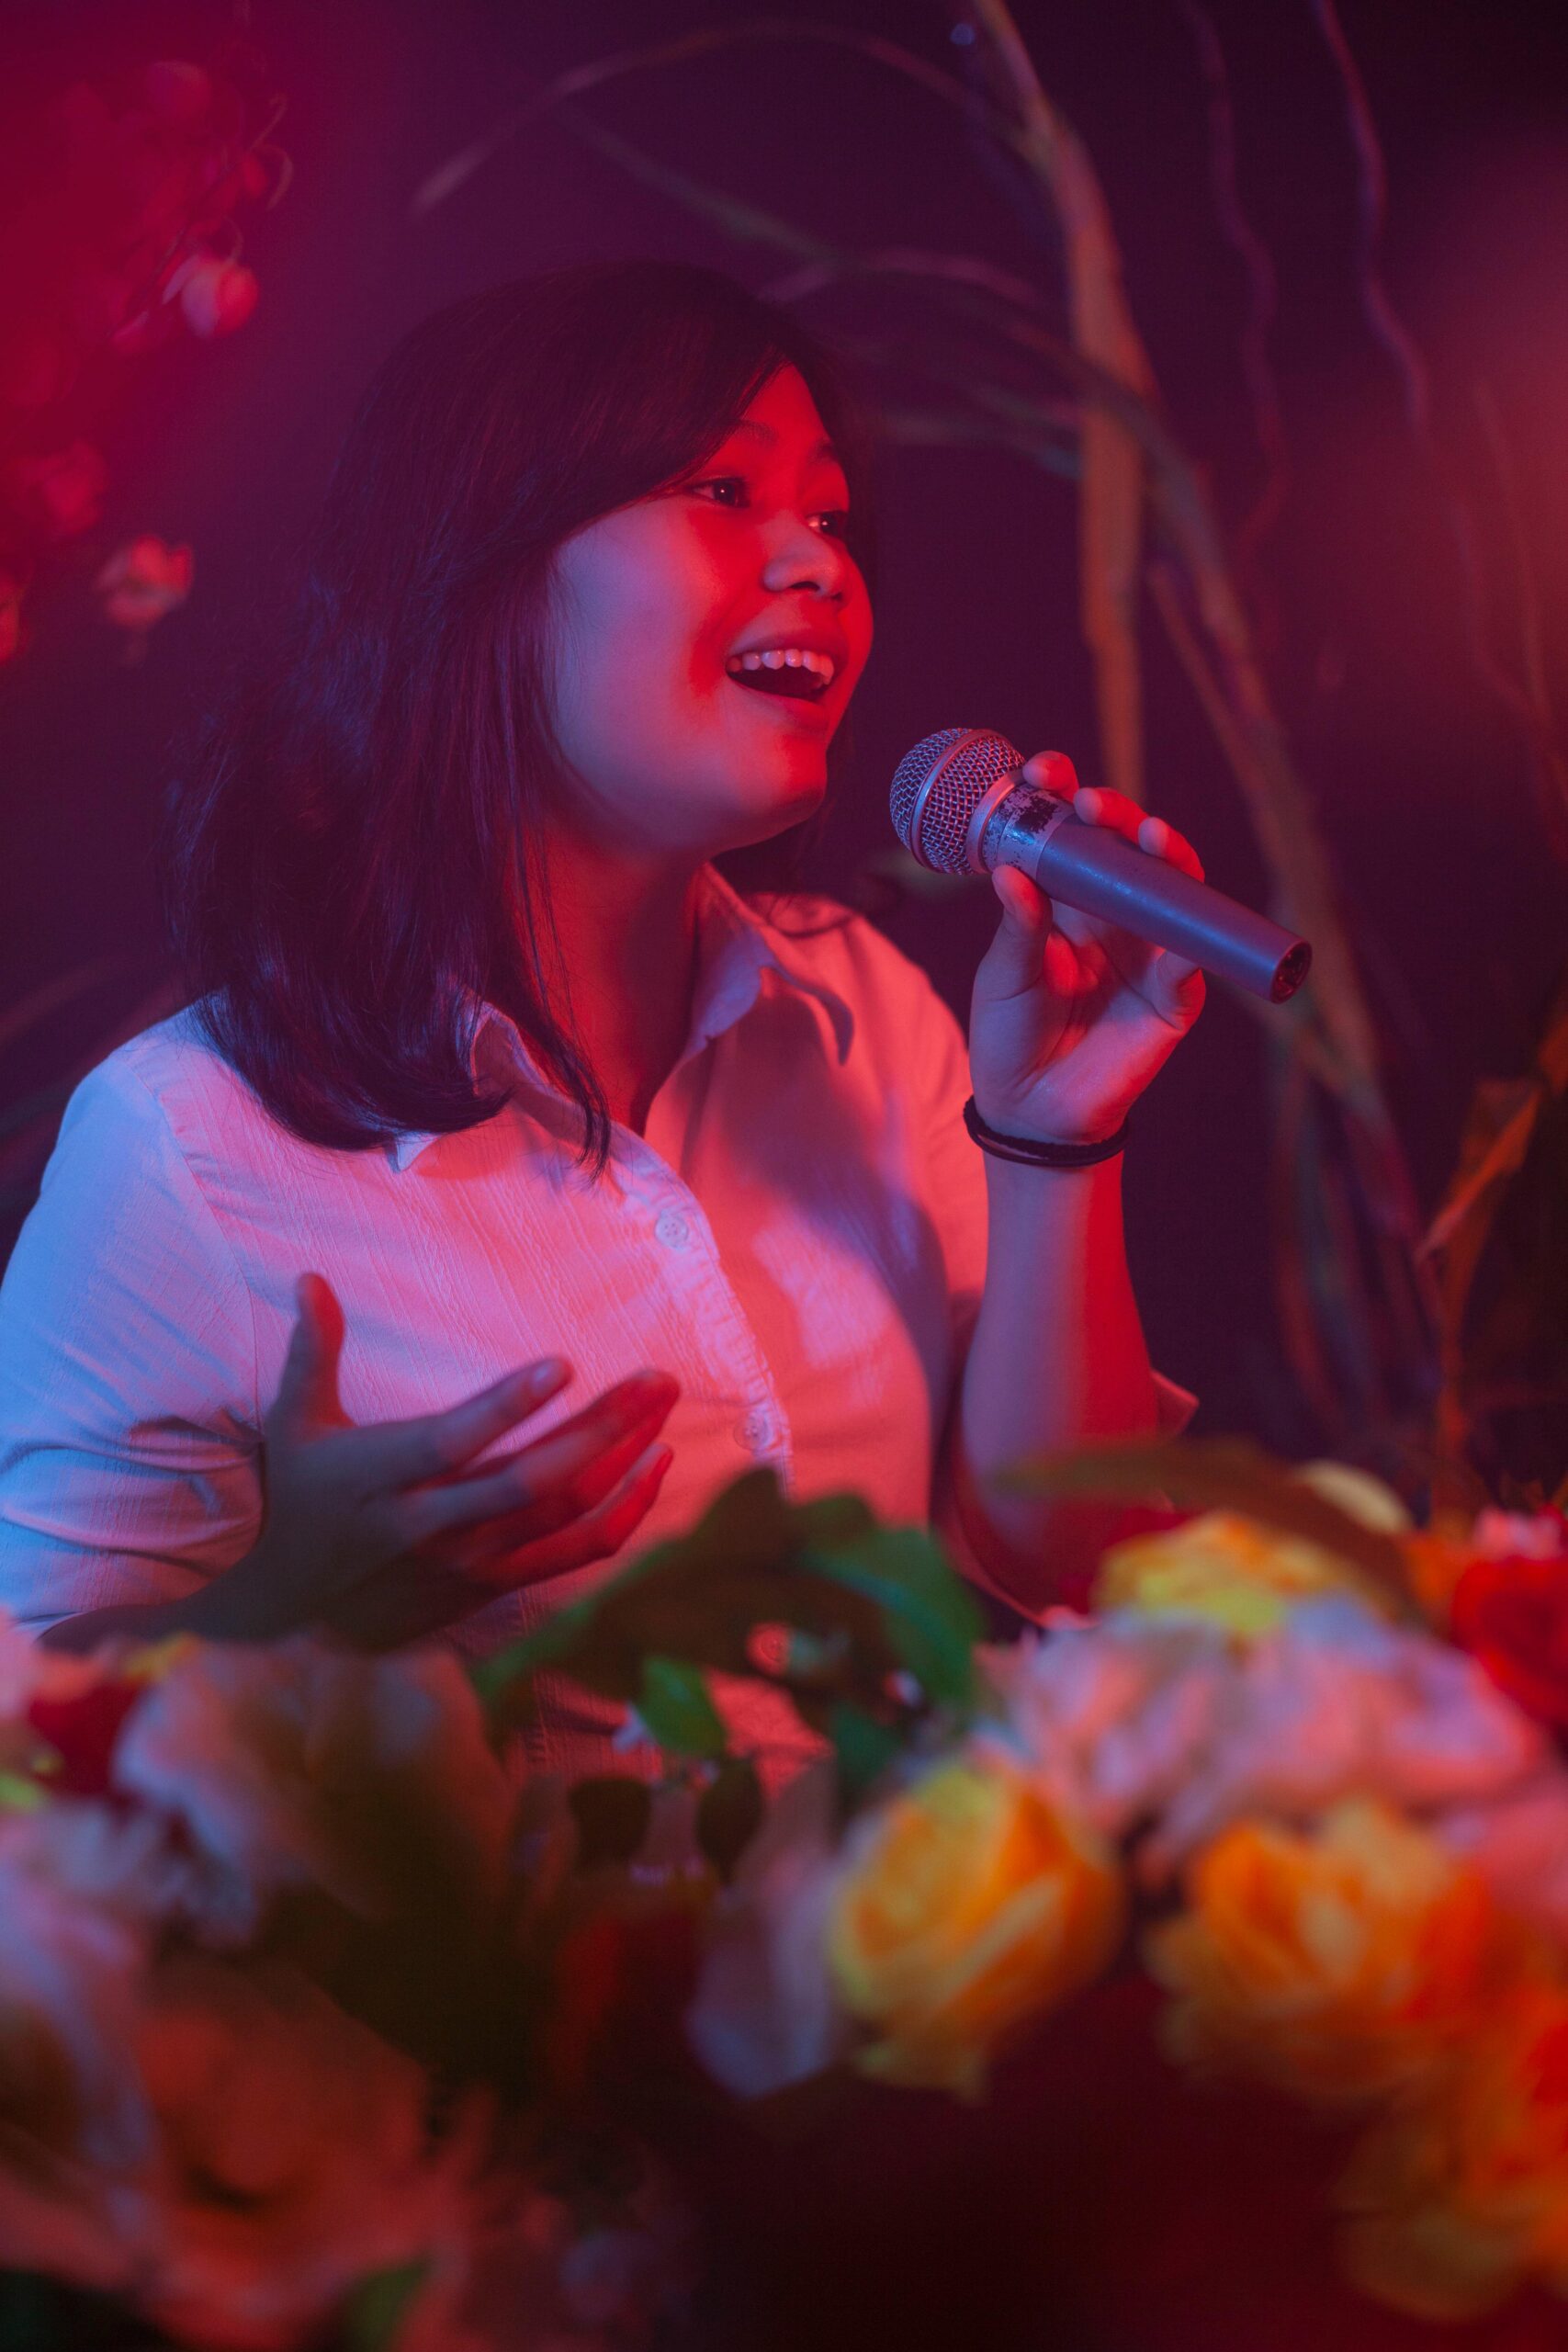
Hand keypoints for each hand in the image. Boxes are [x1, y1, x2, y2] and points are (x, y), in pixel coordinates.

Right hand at [191, 1274, 678, 1649]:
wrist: (295, 1611)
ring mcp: (469, 1562)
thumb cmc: (303, 1502)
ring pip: (562, 1512)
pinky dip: (623, 1514)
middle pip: (530, 1479)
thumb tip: (311, 1278)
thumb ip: (314, 1351)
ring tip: (662, 1405)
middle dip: (602, 1427)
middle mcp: (432, 1524)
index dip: (508, 1406)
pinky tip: (655, 1468)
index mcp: (383, 1476)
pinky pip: (575, 1553)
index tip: (563, 1365)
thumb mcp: (295, 1426)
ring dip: (623, 1459)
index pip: (454, 1441)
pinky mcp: (494, 1586)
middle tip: (655, 1378)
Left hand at [968, 756, 1206, 1146]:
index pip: (1075, 835)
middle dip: (1117, 816)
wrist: (1030, 1109)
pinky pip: (1190, 964)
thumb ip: (1018, 927)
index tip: (1046, 770)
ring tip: (1149, 835)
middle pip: (1129, 850)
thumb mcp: (1005, 975)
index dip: (1065, 797)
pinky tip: (1175, 931)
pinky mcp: (1175, 996)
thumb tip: (1012, 871)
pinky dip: (1189, 945)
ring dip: (1166, 858)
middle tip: (1093, 801)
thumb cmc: (1012, 1033)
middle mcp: (1114, 916)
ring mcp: (1149, 952)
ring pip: (1172, 892)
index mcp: (1068, 900)